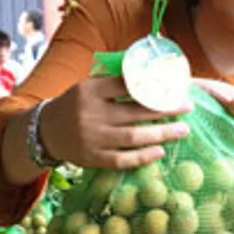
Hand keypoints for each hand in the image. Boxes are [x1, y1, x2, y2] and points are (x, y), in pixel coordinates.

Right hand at [39, 76, 189, 169]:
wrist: (46, 131)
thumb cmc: (76, 105)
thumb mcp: (88, 86)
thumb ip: (113, 82)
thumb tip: (151, 74)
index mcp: (90, 90)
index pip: (126, 85)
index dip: (152, 85)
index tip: (173, 85)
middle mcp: (90, 113)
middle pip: (135, 112)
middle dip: (165, 110)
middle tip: (187, 107)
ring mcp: (92, 138)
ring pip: (132, 137)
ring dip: (161, 134)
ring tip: (183, 130)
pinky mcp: (92, 158)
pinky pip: (122, 159)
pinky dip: (143, 157)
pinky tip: (160, 151)